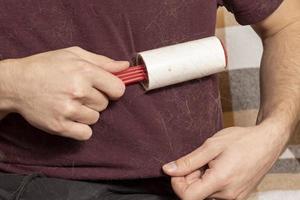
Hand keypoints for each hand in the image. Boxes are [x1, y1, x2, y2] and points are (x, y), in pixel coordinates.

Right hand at [0, 47, 128, 139]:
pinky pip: (85, 134)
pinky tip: (71, 118)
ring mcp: (68, 110)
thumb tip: (125, 67)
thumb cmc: (46, 66)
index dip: (114, 89)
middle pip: (105, 104)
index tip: (106, 88)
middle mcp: (78, 91)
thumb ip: (102, 61)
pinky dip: (81, 128)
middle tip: (79, 93)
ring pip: (95, 118)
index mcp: (84, 71)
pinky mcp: (59, 126)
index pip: (118, 89)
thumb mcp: (74, 54)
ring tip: (71, 103)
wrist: (16, 83)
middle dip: (96, 99)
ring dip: (87, 113)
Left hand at [163, 121, 289, 199]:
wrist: (267, 142)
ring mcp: (235, 197)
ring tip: (210, 162)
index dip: (177, 184)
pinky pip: (216, 193)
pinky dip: (210, 182)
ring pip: (205, 194)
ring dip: (200, 180)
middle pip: (195, 195)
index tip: (179, 169)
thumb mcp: (211, 145)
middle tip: (199, 161)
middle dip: (189, 179)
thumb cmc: (241, 140)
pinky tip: (217, 167)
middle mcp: (228, 195)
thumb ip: (188, 161)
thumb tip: (168, 170)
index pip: (187, 197)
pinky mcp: (238, 196)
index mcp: (220, 181)